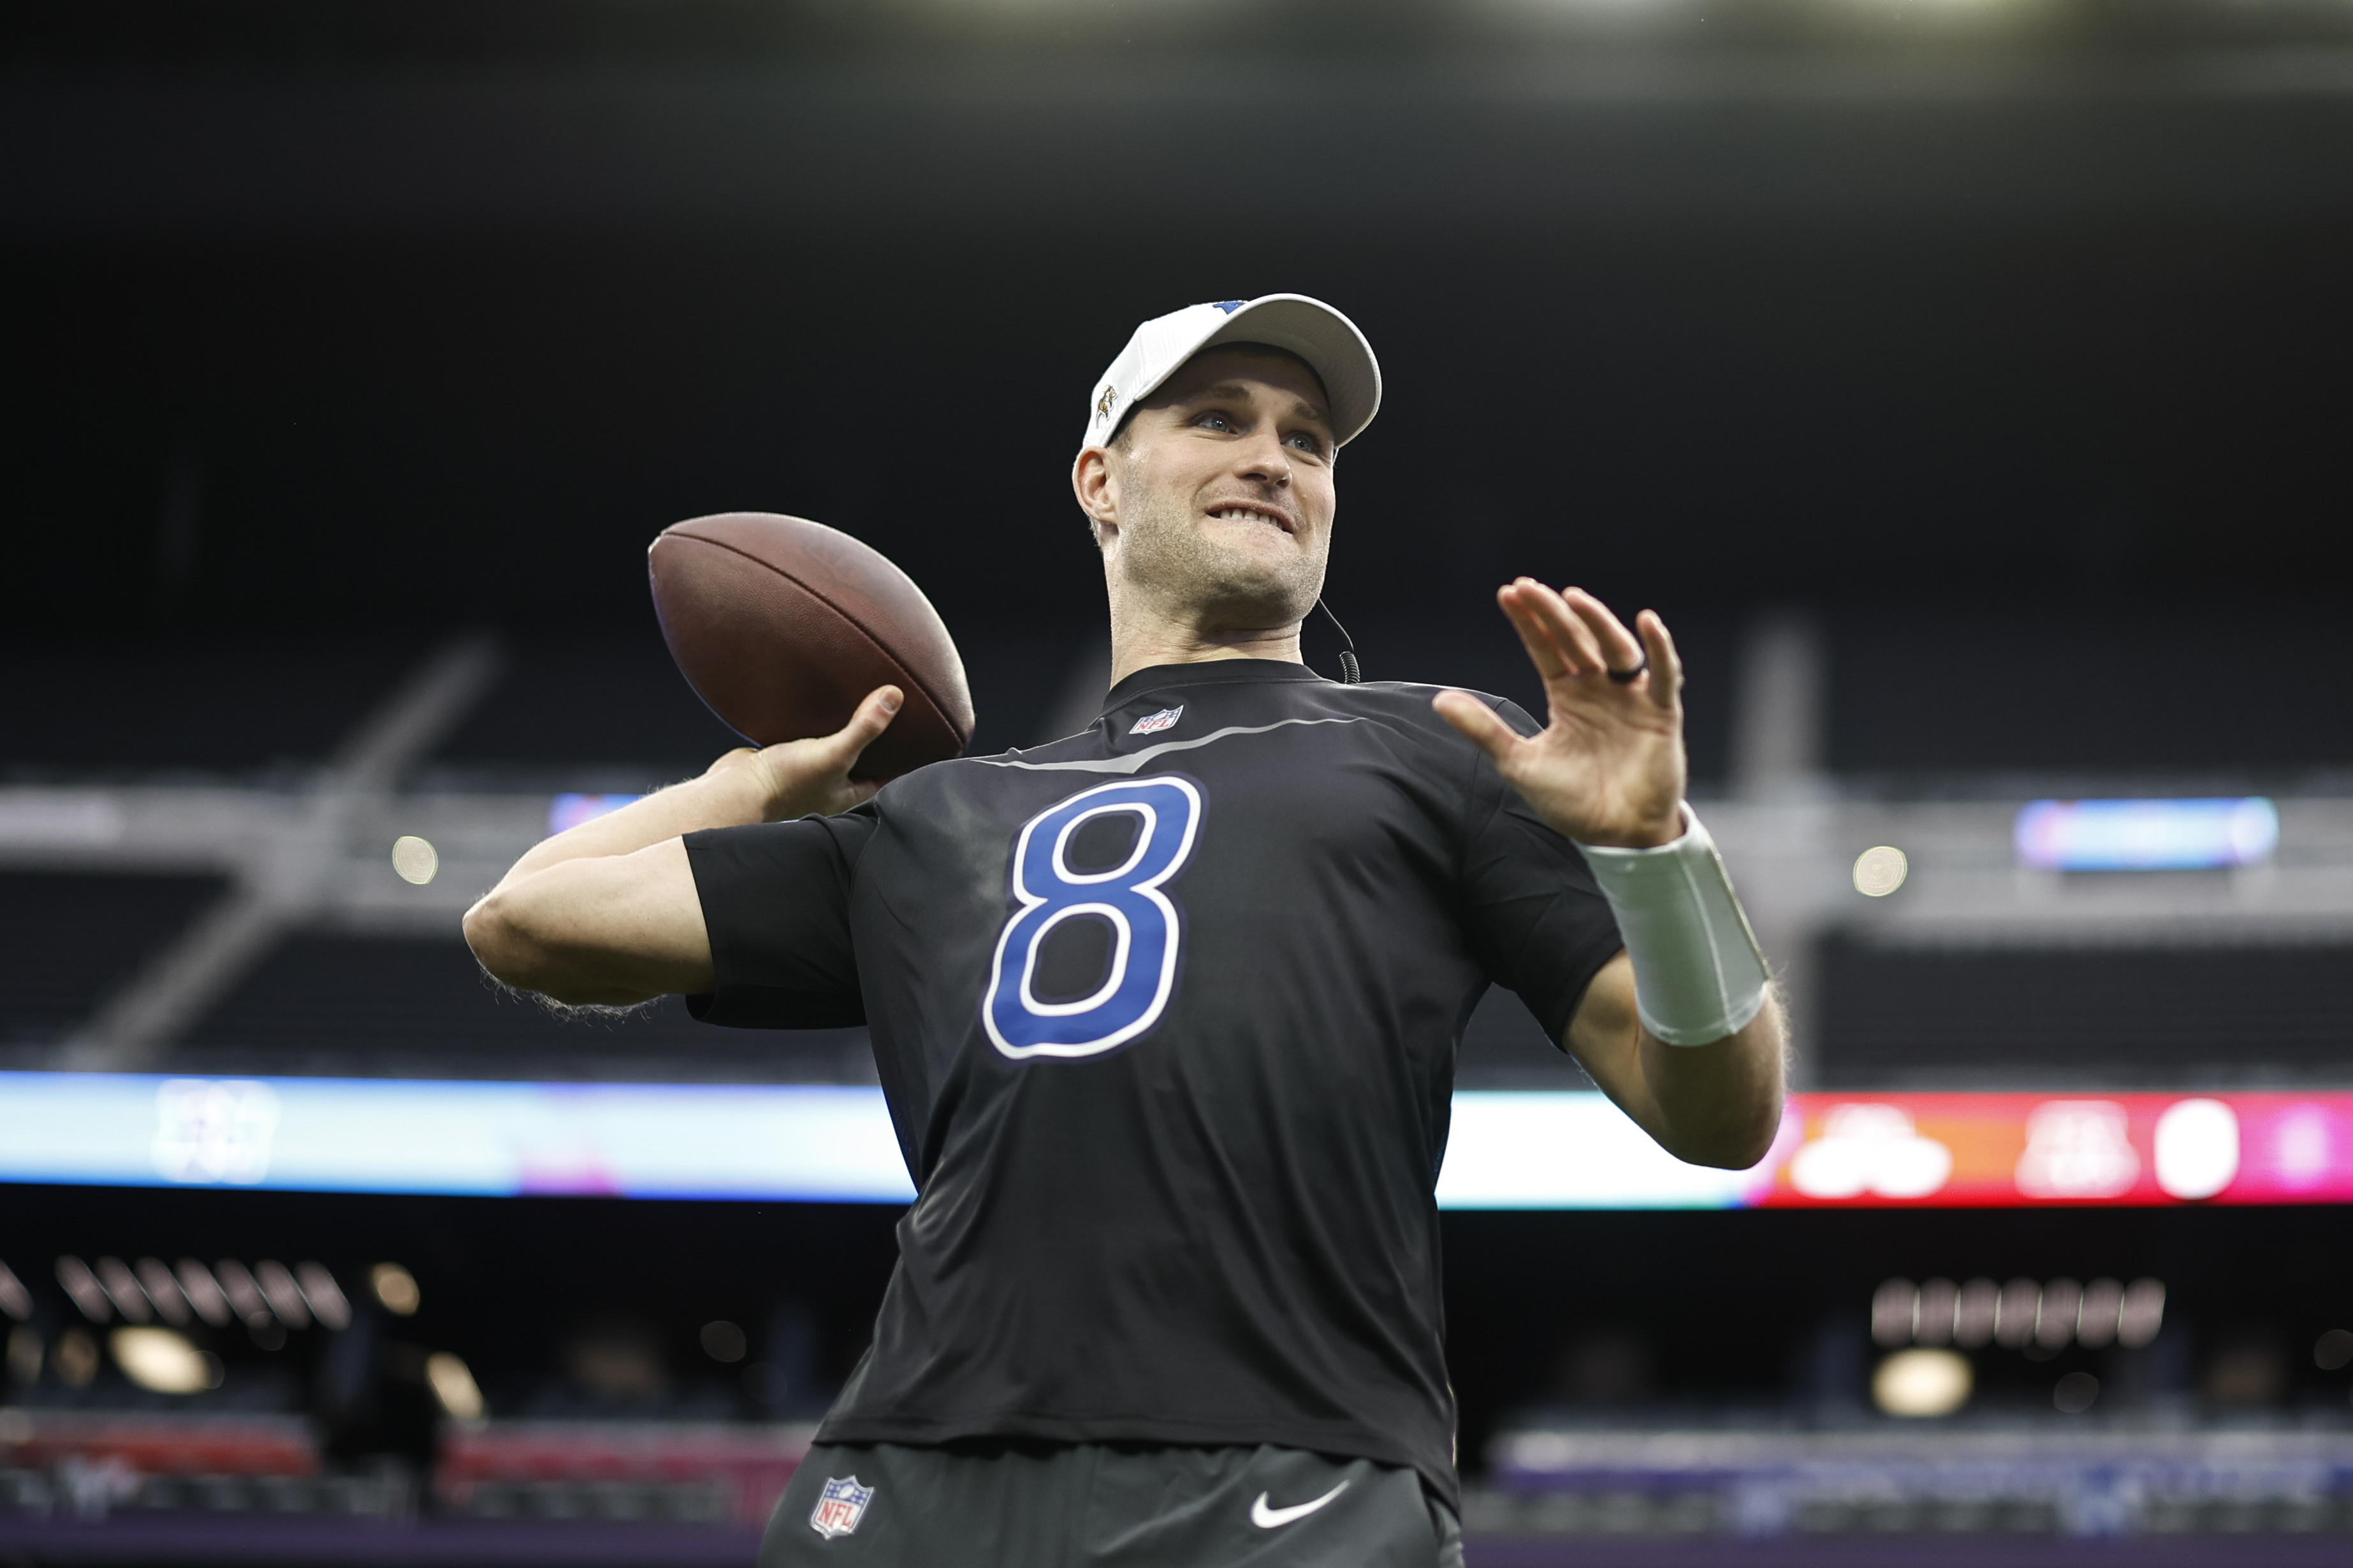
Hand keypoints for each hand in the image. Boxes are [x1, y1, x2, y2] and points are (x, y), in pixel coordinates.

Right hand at [706, 685, 902, 821]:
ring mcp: (808, 773)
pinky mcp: (785, 758)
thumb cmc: (785, 783)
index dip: (904, 758)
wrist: (736, 789)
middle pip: (862, 761)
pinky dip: (815, 724)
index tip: (921, 734)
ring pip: (833, 748)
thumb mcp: (834, 754)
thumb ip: (865, 727)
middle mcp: (832, 786)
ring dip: (844, 729)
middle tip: (892, 709)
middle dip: (875, 740)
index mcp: (851, 794)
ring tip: (859, 701)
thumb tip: (895, 697)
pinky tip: (818, 705)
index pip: (888, 776)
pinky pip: (807, 739)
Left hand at [1432, 582, 1685, 847]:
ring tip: (1572, 597)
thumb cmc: (1571, 802)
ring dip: (1597, 621)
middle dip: (1552, 614)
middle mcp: (1598, 689)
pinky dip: (1660, 648)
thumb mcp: (1519, 762)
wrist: (1615, 836)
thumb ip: (1484, 730)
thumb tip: (1439, 700)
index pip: (1545, 649)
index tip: (1508, 593)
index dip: (1528, 622)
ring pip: (1616, 648)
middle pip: (1576, 640)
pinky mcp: (1660, 713)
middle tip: (1528, 588)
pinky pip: (1664, 674)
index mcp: (1567, 696)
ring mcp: (1630, 698)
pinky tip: (1647, 622)